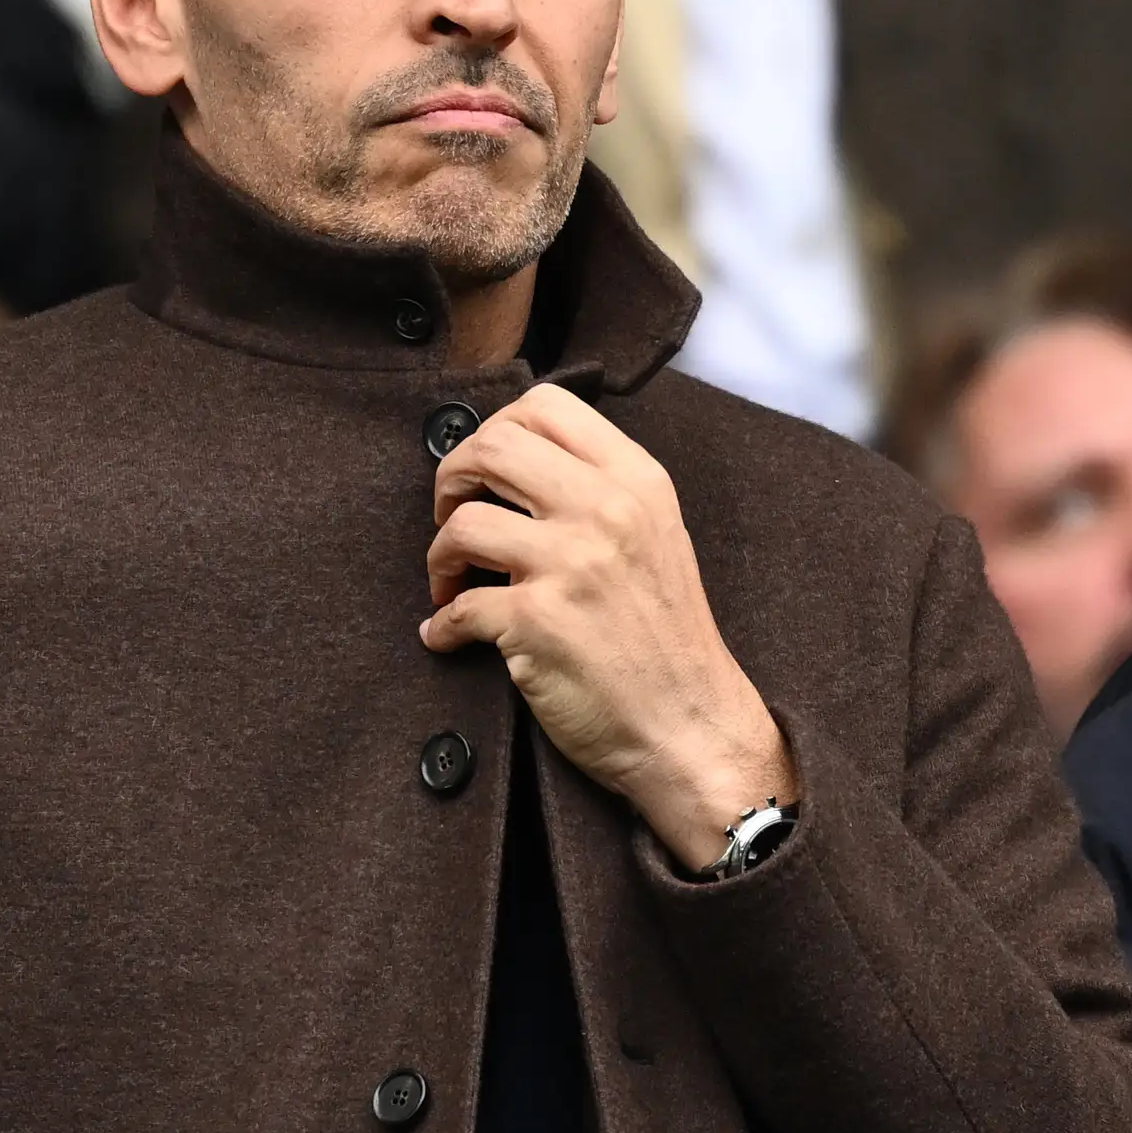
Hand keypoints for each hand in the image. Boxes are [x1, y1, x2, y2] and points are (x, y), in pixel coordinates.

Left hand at [420, 383, 800, 864]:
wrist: (692, 727)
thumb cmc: (668, 641)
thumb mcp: (656, 538)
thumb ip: (602, 492)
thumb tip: (515, 463)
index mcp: (637, 482)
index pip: (545, 405)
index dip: (494, 429)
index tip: (484, 471)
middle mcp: (606, 511)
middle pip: (491, 446)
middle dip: (451, 479)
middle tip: (450, 516)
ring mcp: (571, 564)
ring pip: (462, 524)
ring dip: (439, 557)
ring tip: (451, 583)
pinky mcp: (537, 621)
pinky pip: (457, 607)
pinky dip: (441, 626)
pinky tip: (449, 637)